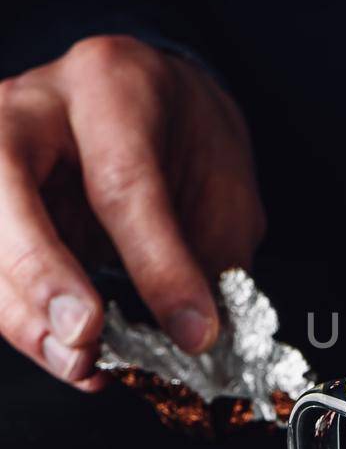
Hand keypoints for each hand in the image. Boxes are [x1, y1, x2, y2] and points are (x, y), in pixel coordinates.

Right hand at [0, 36, 264, 387]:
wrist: (147, 95)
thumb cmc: (185, 133)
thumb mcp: (221, 178)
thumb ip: (206, 252)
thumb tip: (196, 336)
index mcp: (109, 83)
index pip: (121, 181)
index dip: (156, 266)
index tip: (194, 330)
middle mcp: (31, 106)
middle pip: (9, 188)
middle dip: (41, 273)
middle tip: (84, 337)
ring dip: (23, 314)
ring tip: (80, 365)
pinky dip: (19, 318)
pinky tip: (63, 353)